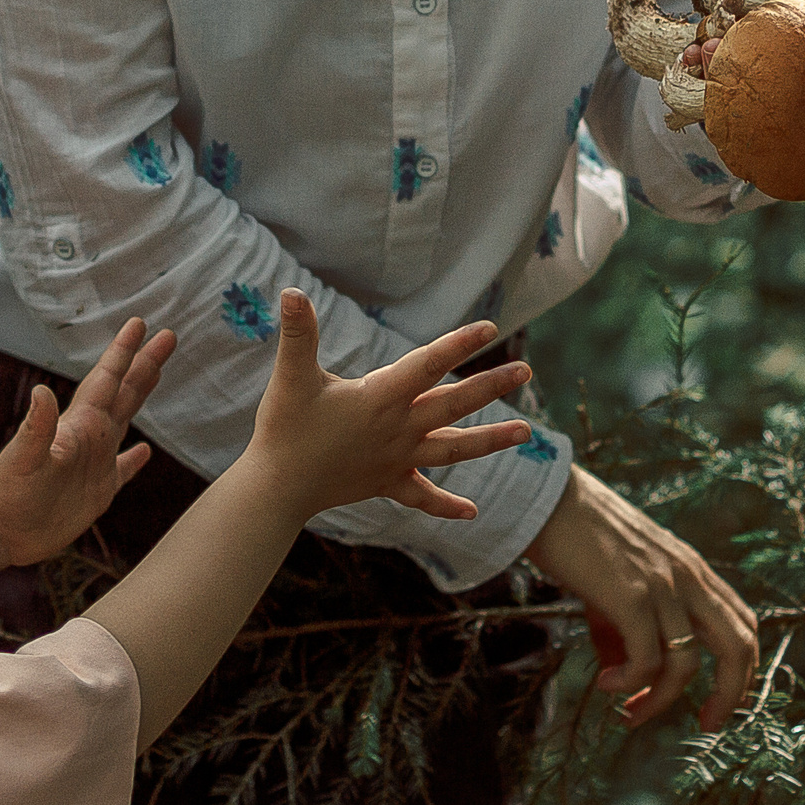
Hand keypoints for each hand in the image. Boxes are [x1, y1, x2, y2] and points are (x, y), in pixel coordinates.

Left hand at [0, 317, 176, 566]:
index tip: (139, 323)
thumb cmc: (9, 493)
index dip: (122, 352)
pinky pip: (123, 469)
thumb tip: (41, 391)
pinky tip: (145, 451)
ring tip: (157, 370)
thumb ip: (36, 428)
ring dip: (142, 394)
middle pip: (124, 391)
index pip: (106, 380)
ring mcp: (95, 463)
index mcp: (78, 425)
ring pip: (126, 419)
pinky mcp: (98, 491)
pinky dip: (135, 459)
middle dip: (144, 363)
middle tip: (167, 336)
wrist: (0, 530)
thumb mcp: (23, 460)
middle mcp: (90, 436)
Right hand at [245, 292, 532, 522]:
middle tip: (526, 370)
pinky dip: (445, 504)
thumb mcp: (291, 376)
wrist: (278, 488)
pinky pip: (422, 495)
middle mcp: (398, 429)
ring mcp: (396, 459)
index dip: (458, 344)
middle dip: (491, 387)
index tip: (489, 327)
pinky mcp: (386, 483)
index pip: (428, 365)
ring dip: (489, 441)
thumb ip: (297, 333)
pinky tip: (472, 513)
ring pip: (453, 450)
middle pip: (454, 405)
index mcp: (380, 399)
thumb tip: (290, 291)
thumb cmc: (284, 429)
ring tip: (526, 432)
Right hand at [526, 464, 757, 729]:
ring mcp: (662, 586)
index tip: (716, 699)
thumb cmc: (575, 535)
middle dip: (731, 696)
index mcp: (691, 569)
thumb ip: (621, 629)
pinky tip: (606, 684)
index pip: (743, 623)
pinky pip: (646, 660)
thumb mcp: (614, 580)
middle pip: (739, 647)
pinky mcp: (631, 597)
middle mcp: (687, 577)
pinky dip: (630, 684)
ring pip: (687, 665)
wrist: (545, 497)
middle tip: (706, 724)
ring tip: (628, 712)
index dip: (742, 670)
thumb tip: (620, 678)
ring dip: (659, 701)